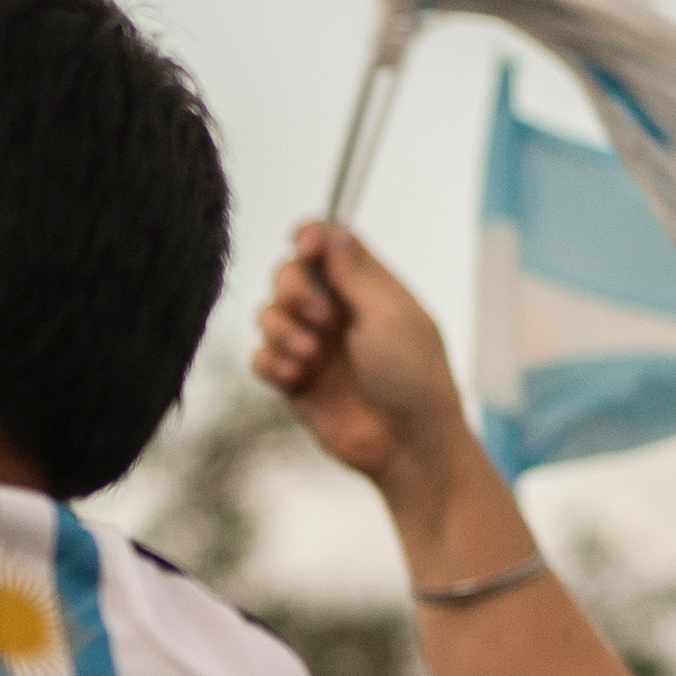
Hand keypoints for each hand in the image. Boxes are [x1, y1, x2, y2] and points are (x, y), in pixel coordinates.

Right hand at [248, 224, 473, 497]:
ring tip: (310, 356)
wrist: (409, 446)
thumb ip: (354, 271)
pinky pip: (261, 357)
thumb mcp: (390, 314)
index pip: (326, 244)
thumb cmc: (414, 378)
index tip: (305, 248)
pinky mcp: (295, 381)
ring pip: (267, 314)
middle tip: (322, 318)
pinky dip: (273, 363)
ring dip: (282, 330)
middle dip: (294, 290)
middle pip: (288, 274)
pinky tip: (297, 379)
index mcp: (367, 289)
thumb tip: (327, 229)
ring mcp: (314, 346)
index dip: (309, 238)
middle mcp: (337, 313)